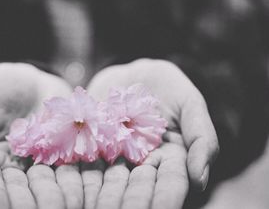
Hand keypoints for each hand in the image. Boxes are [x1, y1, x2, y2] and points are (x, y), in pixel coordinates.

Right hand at [0, 63, 82, 208]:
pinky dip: (77, 182)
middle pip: (20, 194)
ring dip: (55, 197)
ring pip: (47, 189)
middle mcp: (14, 172)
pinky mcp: (65, 157)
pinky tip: (83, 190)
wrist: (33, 81)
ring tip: (66, 202)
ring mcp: (42, 166)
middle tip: (43, 206)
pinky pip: (71, 173)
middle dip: (28, 203)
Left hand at [85, 58, 218, 208]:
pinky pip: (84, 163)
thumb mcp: (190, 104)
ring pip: (108, 182)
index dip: (164, 198)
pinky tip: (67, 181)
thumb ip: (201, 138)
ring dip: (99, 193)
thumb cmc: (167, 86)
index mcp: (171, 161)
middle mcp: (143, 166)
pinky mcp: (93, 150)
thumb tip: (200, 180)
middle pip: (136, 189)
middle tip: (113, 208)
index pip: (169, 185)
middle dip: (127, 200)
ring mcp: (116, 159)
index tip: (153, 207)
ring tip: (89, 201)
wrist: (132, 73)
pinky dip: (77, 173)